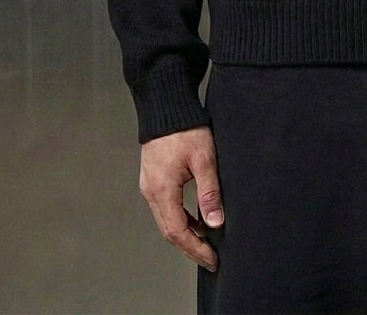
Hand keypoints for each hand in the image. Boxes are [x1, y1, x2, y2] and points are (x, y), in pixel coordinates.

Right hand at [139, 125, 224, 271]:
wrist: (166, 106)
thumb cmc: (185, 128)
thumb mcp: (204, 159)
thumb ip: (209, 192)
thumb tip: (216, 223)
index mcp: (162, 190)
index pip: (178, 231)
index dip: (196, 249)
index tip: (212, 259)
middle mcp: (151, 192)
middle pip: (169, 231)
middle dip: (191, 247)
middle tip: (211, 259)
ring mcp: (150, 186)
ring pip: (166, 220)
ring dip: (186, 234)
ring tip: (207, 243)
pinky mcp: (154, 179)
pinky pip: (166, 207)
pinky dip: (181, 218)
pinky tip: (197, 219)